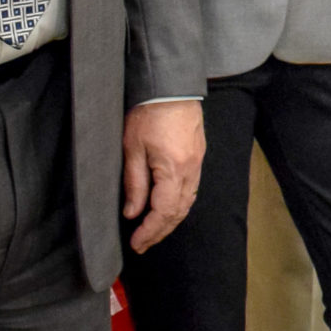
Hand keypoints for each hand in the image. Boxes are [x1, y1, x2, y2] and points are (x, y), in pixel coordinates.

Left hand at [123, 99, 205, 251]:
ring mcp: (197, 162)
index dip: (150, 231)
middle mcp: (191, 169)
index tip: (136, 244)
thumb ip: (134, 184)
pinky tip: (168, 208)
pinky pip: (192, 188)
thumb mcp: (132, 149)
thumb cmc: (148, 113)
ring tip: (153, 231)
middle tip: (143, 244)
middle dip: (160, 231)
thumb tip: (132, 213)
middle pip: (179, 211)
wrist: (170, 86)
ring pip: (188, 202)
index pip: (164, 212)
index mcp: (173, 169)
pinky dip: (180, 204)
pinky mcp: (198, 155)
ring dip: (171, 220)